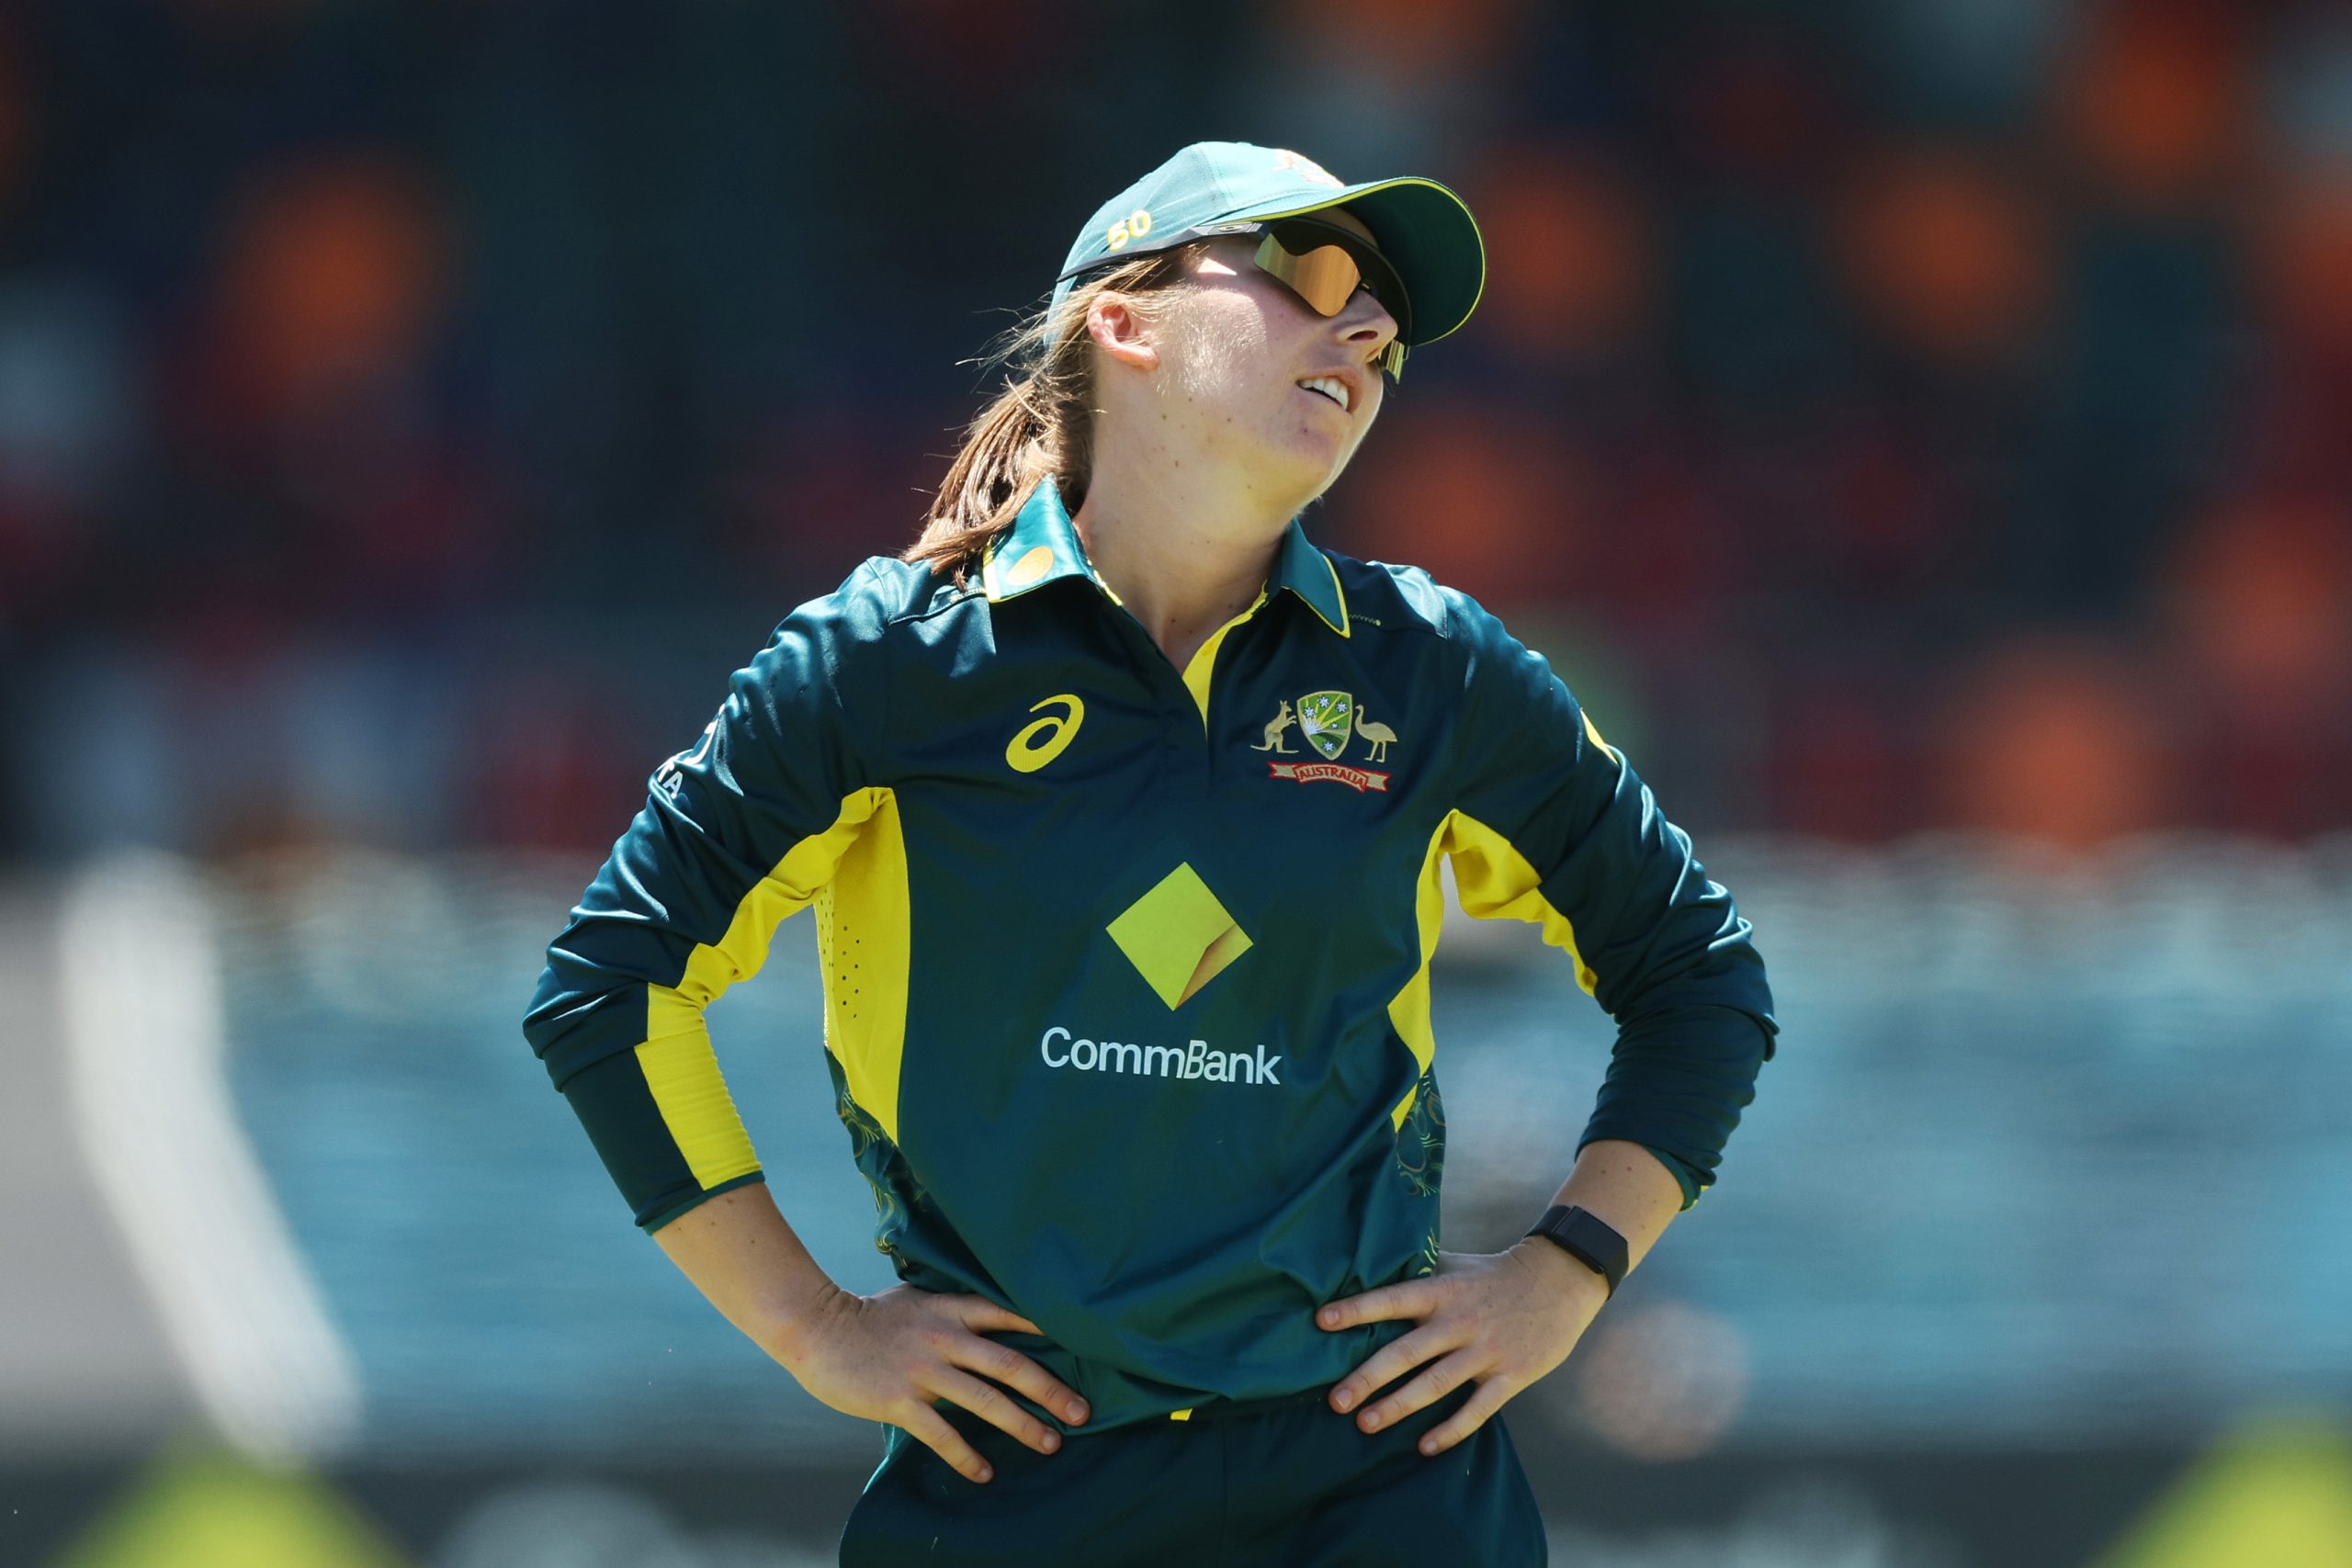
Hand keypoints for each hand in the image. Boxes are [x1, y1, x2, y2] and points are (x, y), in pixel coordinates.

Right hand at [777, 1282, 1089, 1483]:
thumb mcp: (916, 1299)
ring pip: (986, 1401)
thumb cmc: (868, 1315)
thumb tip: (987, 1318)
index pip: (1009, 1314)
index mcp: (951, 1309)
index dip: (1048, 1329)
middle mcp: (944, 1337)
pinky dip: (967, 1456)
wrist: (816, 1329)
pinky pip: (943, 1434)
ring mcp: (923, 1369)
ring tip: (1050, 1443)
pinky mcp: (900, 1400)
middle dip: (1050, 1390)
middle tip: (1081, 1412)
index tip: (1086, 1345)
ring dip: (1023, 1424)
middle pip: (1011, 1364)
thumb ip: (951, 1309)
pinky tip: (985, 1473)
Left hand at [1316, 1240, 1607, 1455]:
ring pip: (1436, 1385)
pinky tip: (1424, 1446)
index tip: (1321, 1321)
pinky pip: (1476, 1410)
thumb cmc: (1494, 1274)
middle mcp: (1460, 1321)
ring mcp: (1486, 1352)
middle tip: (1336, 1400)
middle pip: (1407, 1352)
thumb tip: (1372, 1267)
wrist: (1560, 1281)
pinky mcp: (1511, 1376)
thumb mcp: (1456, 1264)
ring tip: (1366, 1424)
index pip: (1393, 1299)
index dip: (1358, 1309)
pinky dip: (1450, 1430)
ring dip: (1399, 1406)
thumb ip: (1419, 1272)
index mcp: (1443, 1291)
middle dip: (1369, 1377)